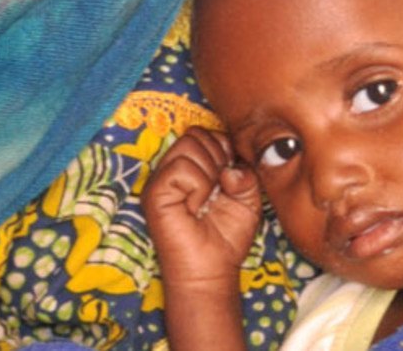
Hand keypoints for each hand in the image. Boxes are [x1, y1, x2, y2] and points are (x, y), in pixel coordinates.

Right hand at [143, 127, 262, 289]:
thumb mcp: (248, 198)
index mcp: (192, 166)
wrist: (213, 269)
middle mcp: (173, 169)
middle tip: (218, 190)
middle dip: (218, 158)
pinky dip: (198, 186)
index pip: (206, 133)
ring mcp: (161, 180)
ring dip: (209, 174)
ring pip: (189, 145)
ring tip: (206, 200)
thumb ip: (247, 172)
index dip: (225, 149)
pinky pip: (181, 168)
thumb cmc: (226, 236)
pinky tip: (195, 207)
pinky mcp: (154, 194)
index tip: (230, 178)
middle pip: (196, 134)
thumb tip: (230, 167)